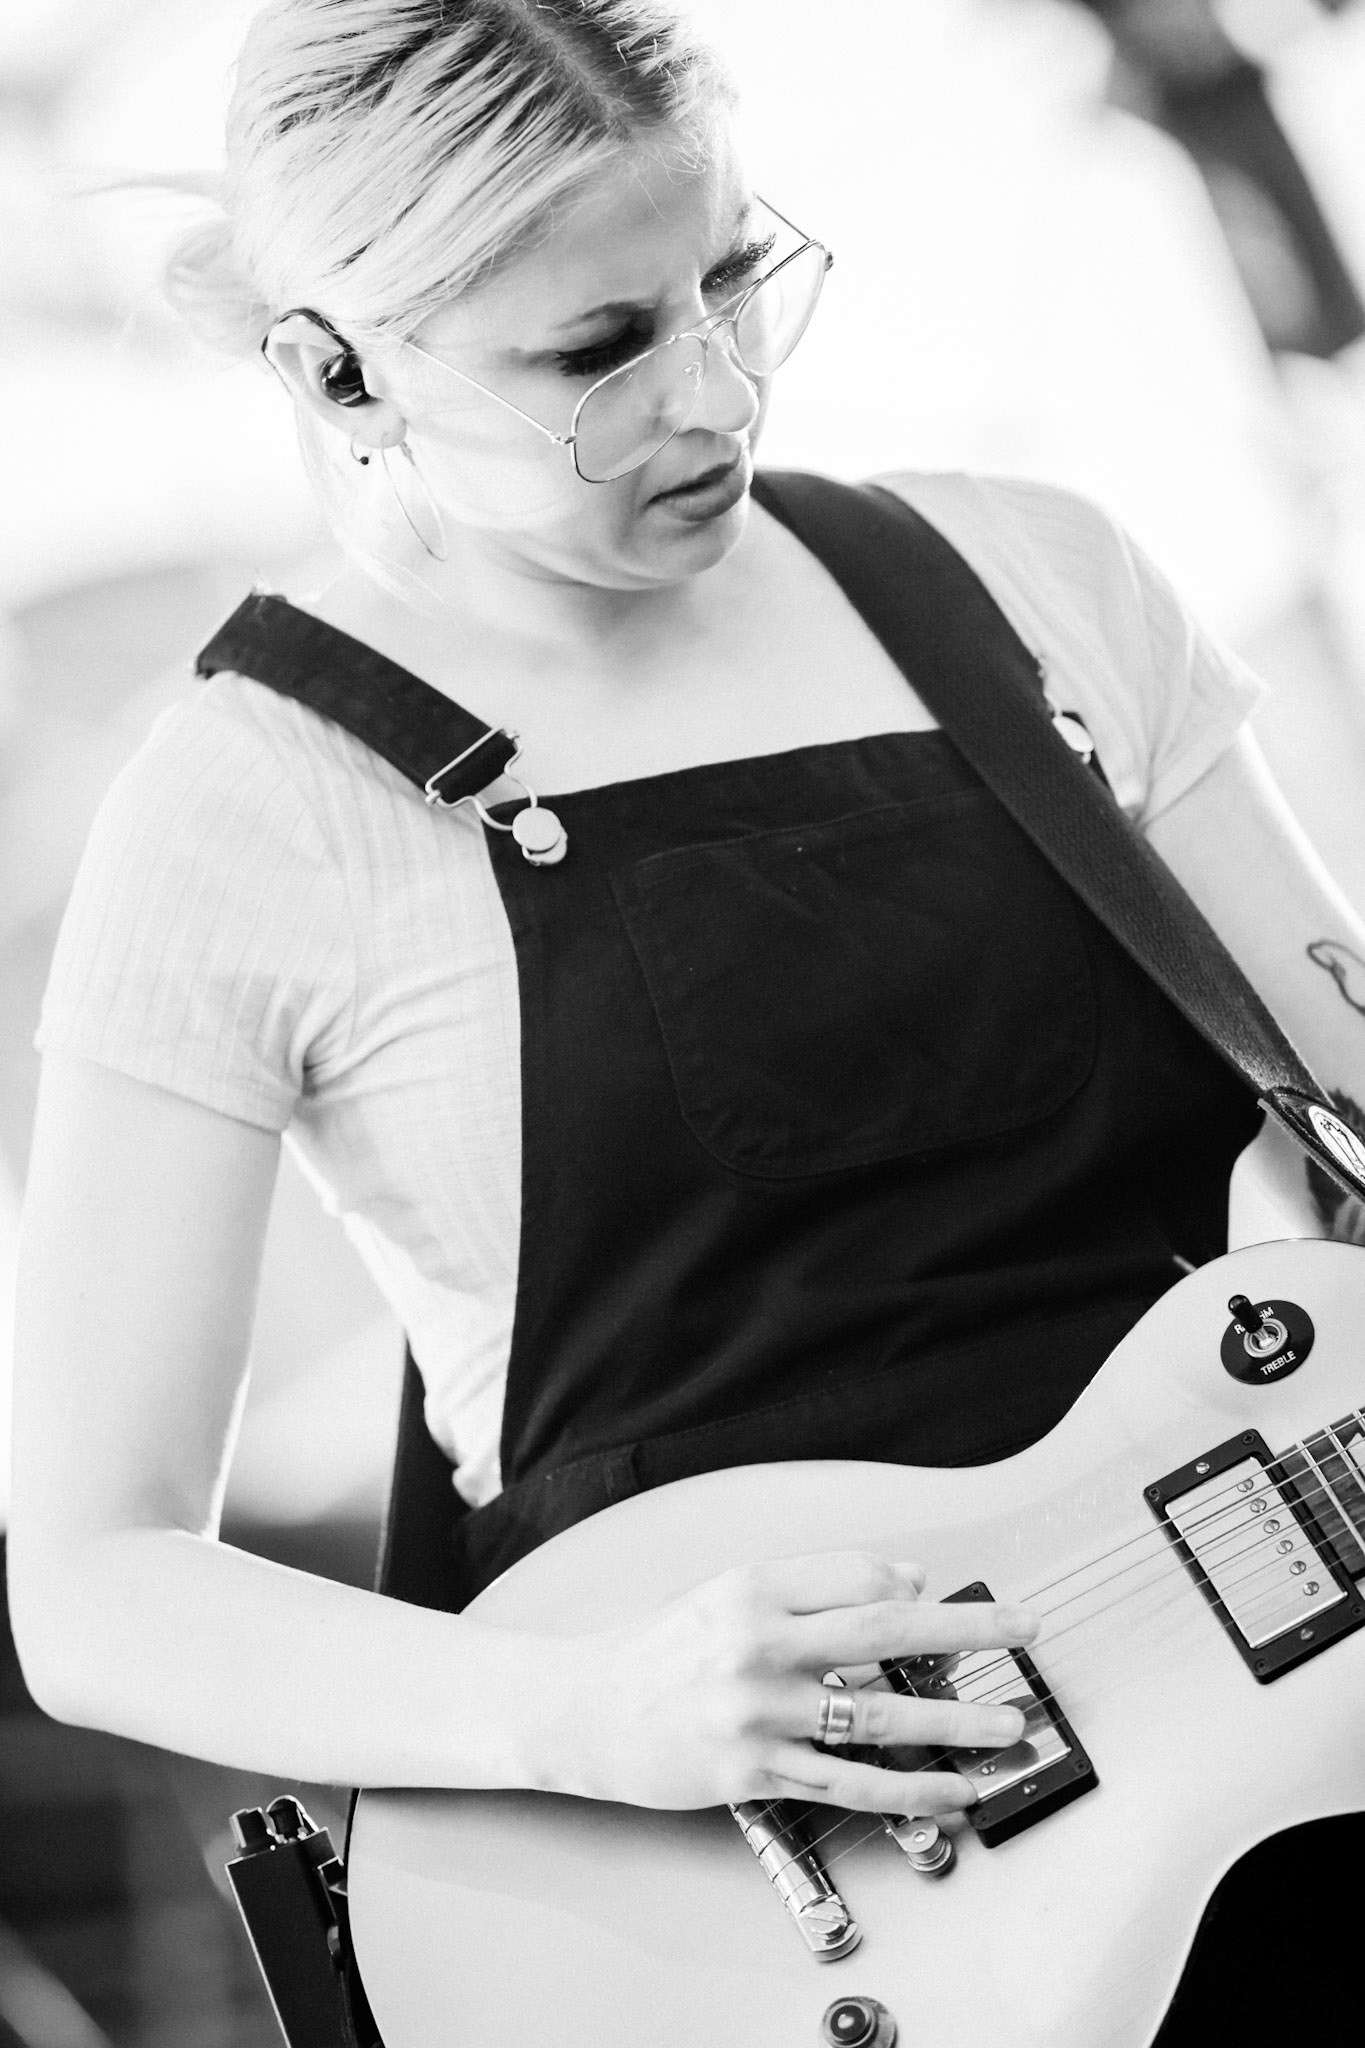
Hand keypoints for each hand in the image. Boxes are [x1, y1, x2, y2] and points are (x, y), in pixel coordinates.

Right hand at [553, 1551, 1036, 1812]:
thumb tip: (906, 1581)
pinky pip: (849, 1784)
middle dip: (967, 1628)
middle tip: (1026, 1629)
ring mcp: (757, 1713)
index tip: (971, 1603)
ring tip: (1007, 1727)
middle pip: (884, 1629)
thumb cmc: (665, 1650)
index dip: (920, 1588)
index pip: (856, 1577)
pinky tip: (950, 1790)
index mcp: (753, 1589)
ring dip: (954, 1723)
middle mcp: (758, 1644)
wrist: (589, 1711)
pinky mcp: (753, 1773)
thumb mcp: (730, 1594)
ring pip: (877, 1715)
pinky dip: (909, 1788)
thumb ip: (814, 1585)